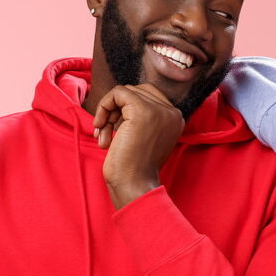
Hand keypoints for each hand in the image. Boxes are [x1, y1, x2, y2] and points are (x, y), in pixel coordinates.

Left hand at [92, 84, 184, 209]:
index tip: (115, 130)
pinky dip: (103, 107)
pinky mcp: (143, 110)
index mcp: (176, 118)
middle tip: (106, 131)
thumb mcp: (144, 137)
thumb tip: (120, 96)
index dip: (125, 109)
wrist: (134, 184)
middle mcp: (172, 112)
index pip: (148, 96)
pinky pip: (117, 93)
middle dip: (116, 110)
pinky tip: (99, 128)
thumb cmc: (135, 167)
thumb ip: (141, 117)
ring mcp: (159, 110)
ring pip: (125, 92)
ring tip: (102, 135)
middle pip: (136, 92)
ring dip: (107, 112)